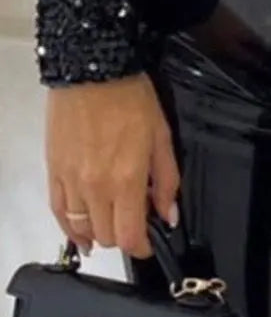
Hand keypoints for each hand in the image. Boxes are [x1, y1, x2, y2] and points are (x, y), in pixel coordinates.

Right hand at [46, 71, 179, 258]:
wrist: (92, 69)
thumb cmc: (130, 96)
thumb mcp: (161, 134)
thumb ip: (167, 179)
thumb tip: (169, 213)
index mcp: (127, 179)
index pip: (130, 235)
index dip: (142, 247)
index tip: (149, 243)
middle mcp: (96, 187)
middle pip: (107, 236)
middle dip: (123, 235)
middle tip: (134, 220)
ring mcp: (71, 181)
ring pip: (82, 229)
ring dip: (98, 232)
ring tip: (109, 224)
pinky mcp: (53, 171)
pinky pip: (59, 212)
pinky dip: (70, 226)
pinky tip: (80, 230)